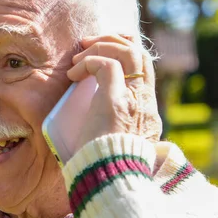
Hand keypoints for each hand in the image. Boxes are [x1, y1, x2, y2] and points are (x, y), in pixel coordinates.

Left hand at [67, 34, 161, 150]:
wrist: (107, 177)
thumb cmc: (101, 161)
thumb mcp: (110, 136)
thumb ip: (107, 120)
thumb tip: (87, 113)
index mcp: (145, 109)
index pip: (144, 67)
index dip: (124, 50)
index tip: (100, 50)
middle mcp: (144, 100)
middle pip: (140, 52)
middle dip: (113, 40)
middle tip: (86, 44)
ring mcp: (134, 98)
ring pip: (128, 51)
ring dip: (100, 47)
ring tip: (77, 57)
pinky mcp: (117, 100)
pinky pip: (107, 64)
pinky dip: (88, 62)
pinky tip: (72, 75)